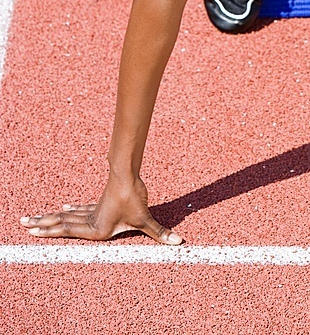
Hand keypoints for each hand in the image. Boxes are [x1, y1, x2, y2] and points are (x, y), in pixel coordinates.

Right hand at [19, 175, 182, 243]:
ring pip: (66, 216)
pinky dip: (68, 211)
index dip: (48, 232)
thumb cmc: (134, 197)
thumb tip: (179, 244)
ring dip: (50, 218)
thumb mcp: (146, 219)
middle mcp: (89, 220)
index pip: (67, 231)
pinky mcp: (97, 204)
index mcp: (95, 228)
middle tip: (23, 224)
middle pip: (60, 223)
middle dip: (41, 225)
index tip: (31, 231)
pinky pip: (78, 210)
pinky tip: (62, 210)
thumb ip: (160, 233)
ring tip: (33, 219)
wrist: (128, 173)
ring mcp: (91, 211)